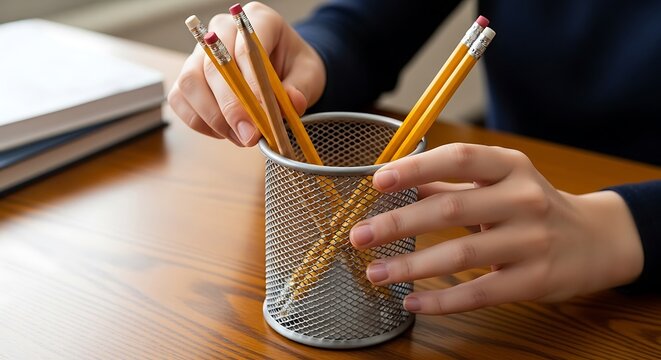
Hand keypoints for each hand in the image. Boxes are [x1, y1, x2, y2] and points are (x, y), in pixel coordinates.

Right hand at [167, 2, 325, 145]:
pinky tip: (225, 133)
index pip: (245, 49)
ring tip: (240, 138)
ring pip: (190, 83)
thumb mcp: (309, 75)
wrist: (284, 71)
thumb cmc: (294, 68)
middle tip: (249, 136)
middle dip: (231, 107)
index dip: (251, 84)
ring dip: (213, 117)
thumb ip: (301, 88)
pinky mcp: (189, 76)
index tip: (263, 114)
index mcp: (257, 20)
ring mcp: (200, 52)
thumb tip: (292, 102)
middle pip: (213, 67)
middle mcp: (222, 30)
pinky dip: (200, 122)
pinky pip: (180, 100)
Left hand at [349, 143, 643, 314]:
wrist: (596, 240)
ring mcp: (532, 240)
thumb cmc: (534, 206)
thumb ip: (452, 182)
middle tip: (360, 235)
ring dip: (411, 266)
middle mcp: (523, 198)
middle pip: (451, 208)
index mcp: (511, 167)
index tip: (377, 180)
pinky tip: (412, 301)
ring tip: (376, 273)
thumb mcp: (502, 182)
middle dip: (398, 223)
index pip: (459, 158)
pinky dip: (442, 299)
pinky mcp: (534, 279)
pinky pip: (480, 292)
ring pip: (461, 254)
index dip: (416, 167)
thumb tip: (397, 182)